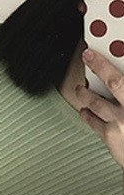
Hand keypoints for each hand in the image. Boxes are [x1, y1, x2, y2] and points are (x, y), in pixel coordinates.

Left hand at [77, 49, 123, 168]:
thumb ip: (122, 92)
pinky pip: (93, 122)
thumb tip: (117, 84)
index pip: (120, 78)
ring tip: (80, 89)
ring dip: (86, 93)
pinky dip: (87, 114)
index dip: (104, 64)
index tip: (93, 53)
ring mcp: (119, 122)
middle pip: (114, 82)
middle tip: (87, 58)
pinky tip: (84, 110)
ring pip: (97, 103)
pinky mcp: (109, 136)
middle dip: (99, 67)